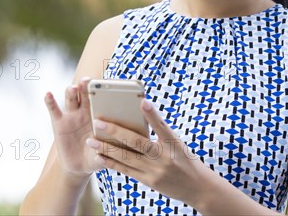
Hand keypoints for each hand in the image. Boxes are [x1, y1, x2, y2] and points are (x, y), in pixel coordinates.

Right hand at [44, 77, 104, 178]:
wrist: (80, 166)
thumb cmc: (97, 156)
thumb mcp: (105, 153)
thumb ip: (107, 151)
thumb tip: (107, 150)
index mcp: (99, 116)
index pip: (100, 100)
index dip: (101, 92)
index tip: (103, 86)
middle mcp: (85, 112)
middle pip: (85, 95)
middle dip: (86, 87)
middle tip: (87, 80)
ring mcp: (71, 116)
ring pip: (71, 99)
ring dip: (71, 91)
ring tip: (73, 88)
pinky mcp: (58, 123)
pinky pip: (53, 110)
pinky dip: (50, 101)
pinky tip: (48, 94)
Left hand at [85, 99, 210, 204]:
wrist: (196, 186)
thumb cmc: (184, 158)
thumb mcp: (177, 143)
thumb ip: (160, 132)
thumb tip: (139, 116)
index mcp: (173, 143)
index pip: (162, 126)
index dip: (152, 114)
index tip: (142, 102)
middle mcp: (164, 157)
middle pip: (137, 142)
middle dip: (115, 131)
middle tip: (98, 122)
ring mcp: (155, 171)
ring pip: (127, 157)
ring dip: (107, 148)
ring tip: (91, 140)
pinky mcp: (149, 181)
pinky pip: (127, 170)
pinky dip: (112, 163)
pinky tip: (100, 156)